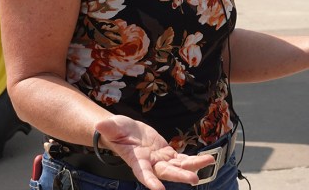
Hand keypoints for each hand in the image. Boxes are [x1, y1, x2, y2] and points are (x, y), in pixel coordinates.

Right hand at [95, 115, 214, 189]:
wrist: (125, 131)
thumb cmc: (116, 130)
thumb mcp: (112, 126)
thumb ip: (109, 127)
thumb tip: (100, 124)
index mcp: (136, 160)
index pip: (143, 173)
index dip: (150, 181)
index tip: (158, 189)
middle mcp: (151, 164)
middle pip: (166, 172)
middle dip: (180, 175)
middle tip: (193, 179)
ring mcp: (161, 160)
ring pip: (179, 165)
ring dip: (193, 165)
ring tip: (208, 161)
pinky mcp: (168, 154)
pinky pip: (183, 158)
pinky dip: (194, 159)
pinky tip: (207, 159)